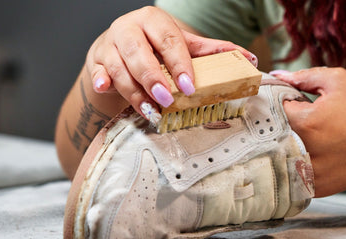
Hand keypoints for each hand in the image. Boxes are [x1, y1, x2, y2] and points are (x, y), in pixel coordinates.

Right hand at [85, 6, 256, 119]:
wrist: (121, 45)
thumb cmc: (155, 45)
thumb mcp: (181, 44)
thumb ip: (210, 51)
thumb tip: (249, 59)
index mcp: (152, 20)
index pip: (168, 40)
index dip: (179, 63)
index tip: (189, 86)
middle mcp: (128, 29)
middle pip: (138, 52)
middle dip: (153, 77)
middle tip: (167, 99)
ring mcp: (109, 45)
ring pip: (118, 68)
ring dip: (134, 91)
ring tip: (151, 111)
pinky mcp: (96, 61)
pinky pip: (97, 72)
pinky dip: (100, 80)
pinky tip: (104, 88)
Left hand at [274, 67, 345, 196]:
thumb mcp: (338, 82)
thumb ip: (305, 77)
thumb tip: (278, 75)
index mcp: (304, 122)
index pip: (273, 109)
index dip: (280, 105)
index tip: (291, 105)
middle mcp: (301, 149)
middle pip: (273, 135)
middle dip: (280, 126)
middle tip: (299, 123)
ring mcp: (306, 171)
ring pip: (280, 156)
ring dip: (285, 147)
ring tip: (309, 140)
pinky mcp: (312, 186)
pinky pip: (294, 174)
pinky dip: (297, 165)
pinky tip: (313, 156)